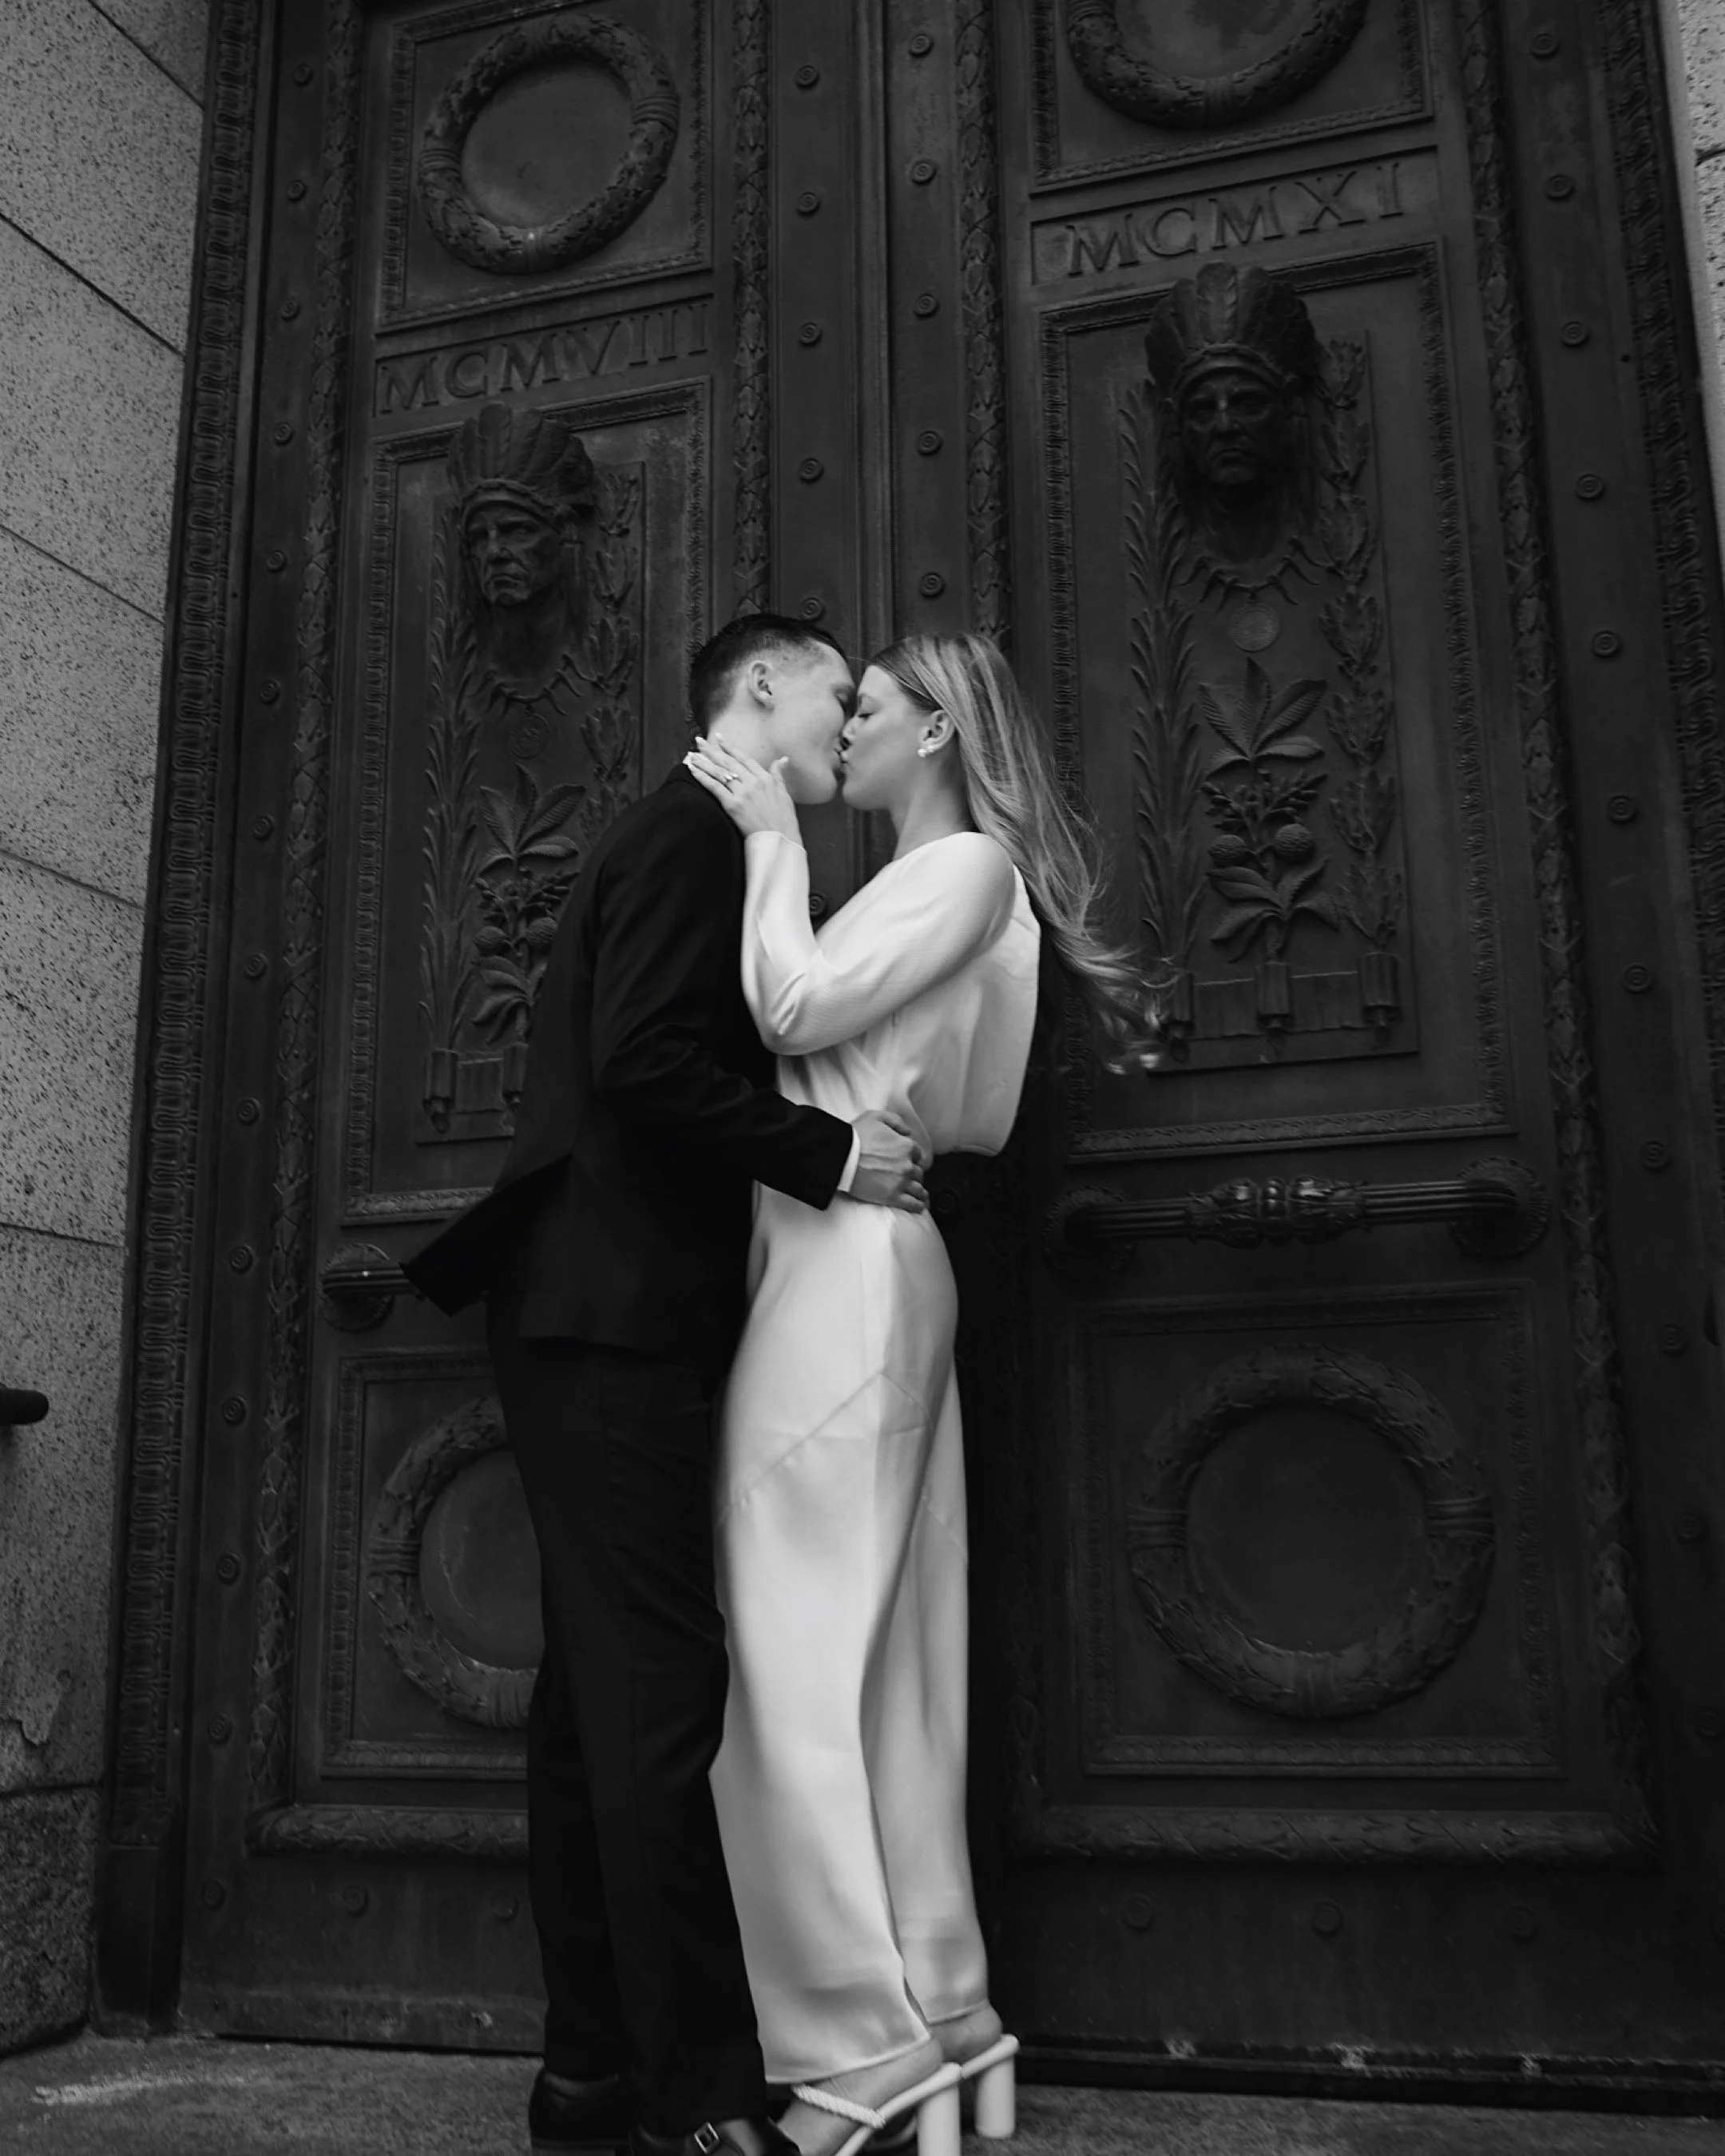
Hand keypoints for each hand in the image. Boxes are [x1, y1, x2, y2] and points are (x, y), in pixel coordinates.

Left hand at [683, 736, 801, 840]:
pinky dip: (702, 777)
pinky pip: (714, 787)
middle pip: (728, 762)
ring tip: (691, 754)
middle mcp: (752, 781)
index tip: (719, 737)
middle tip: (698, 741)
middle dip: (712, 750)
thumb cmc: (784, 820)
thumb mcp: (785, 793)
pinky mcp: (733, 805)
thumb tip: (783, 759)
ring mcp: (742, 792)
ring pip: (719, 772)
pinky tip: (693, 770)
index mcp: (765, 777)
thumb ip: (779, 774)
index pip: (743, 758)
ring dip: (703, 762)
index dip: (730, 747)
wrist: (780, 839)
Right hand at [846, 1110, 926, 1213]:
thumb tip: (908, 1132)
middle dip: (914, 1174)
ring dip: (919, 1191)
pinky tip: (919, 1206)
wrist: (840, 1157)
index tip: (906, 1162)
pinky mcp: (892, 1197)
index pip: (917, 1155)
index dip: (912, 1158)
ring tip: (919, 1195)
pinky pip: (913, 1204)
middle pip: (918, 1173)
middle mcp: (907, 1165)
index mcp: (906, 1146)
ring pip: (919, 1189)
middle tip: (907, 1177)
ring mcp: (901, 1182)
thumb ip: (896, 1122)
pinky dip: (918, 1206)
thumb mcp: (876, 1117)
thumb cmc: (855, 1136)